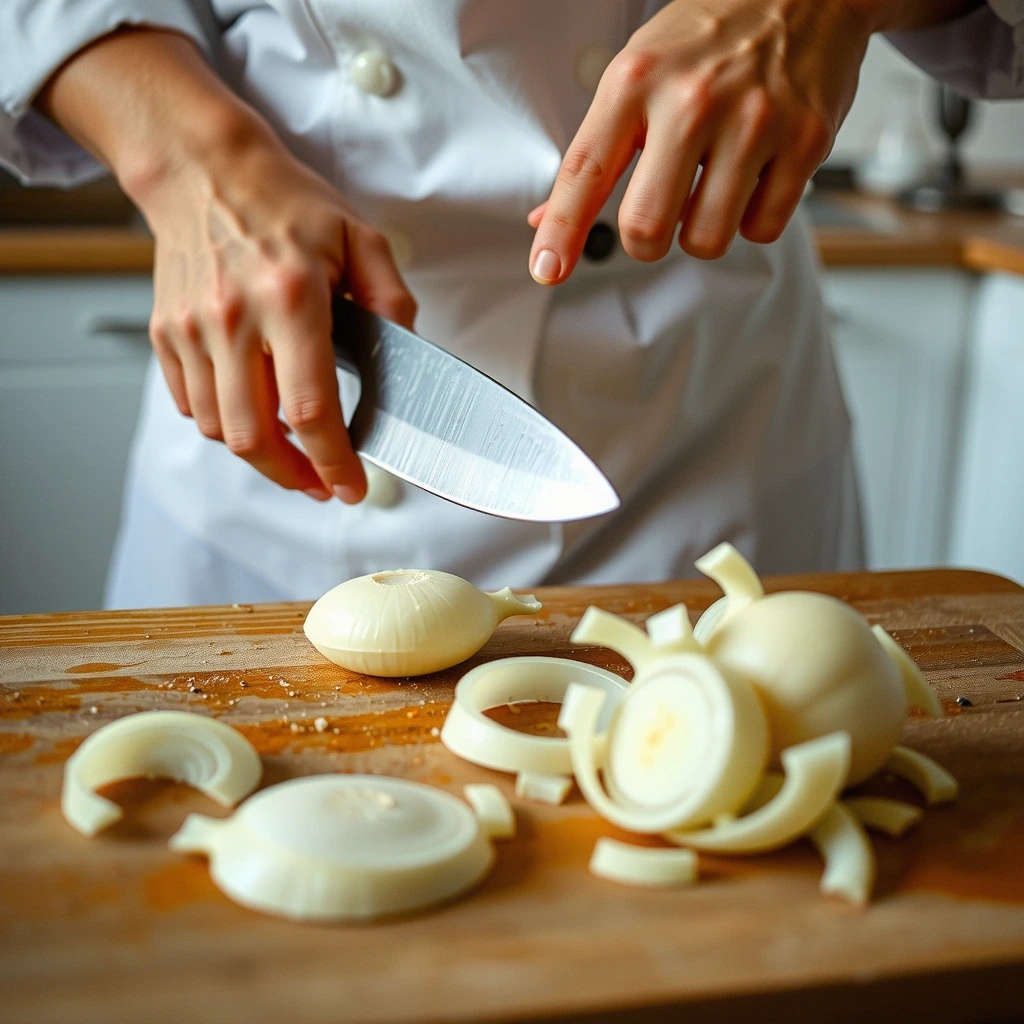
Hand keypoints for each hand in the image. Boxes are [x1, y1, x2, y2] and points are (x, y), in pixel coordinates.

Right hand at [37, 27, 414, 502]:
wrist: (203, 170)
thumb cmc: (285, 202)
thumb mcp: (359, 237)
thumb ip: (391, 299)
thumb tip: (407, 355)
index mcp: (290, 298)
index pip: (309, 408)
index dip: (333, 461)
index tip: (350, 487)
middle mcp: (232, 319)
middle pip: (254, 436)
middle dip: (294, 476)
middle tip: (322, 484)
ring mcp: (191, 329)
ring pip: (219, 429)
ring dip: (260, 456)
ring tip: (293, 455)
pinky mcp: (166, 334)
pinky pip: (191, 405)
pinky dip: (224, 424)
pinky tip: (254, 416)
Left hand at [528, 0, 871, 278]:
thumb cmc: (709, 38)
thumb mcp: (635, 76)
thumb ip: (595, 153)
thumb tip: (546, 219)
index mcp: (635, 82)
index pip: (585, 172)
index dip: (562, 231)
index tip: (548, 269)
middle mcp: (692, 100)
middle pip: (646, 228)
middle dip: (645, 241)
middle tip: (657, 216)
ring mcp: (754, 121)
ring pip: (706, 239)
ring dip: (700, 231)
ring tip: (709, 187)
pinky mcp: (805, 140)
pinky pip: (762, 228)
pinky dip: (752, 220)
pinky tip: (751, 179)